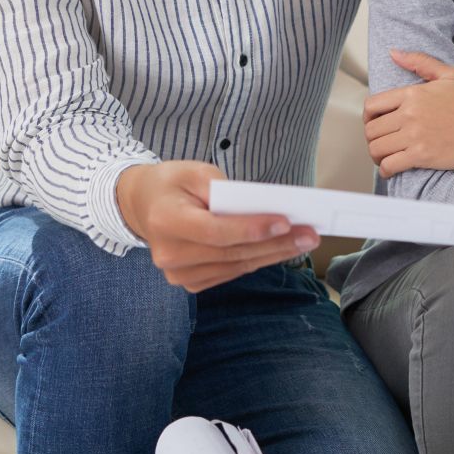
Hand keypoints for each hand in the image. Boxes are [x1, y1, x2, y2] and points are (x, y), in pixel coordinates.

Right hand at [116, 161, 318, 291]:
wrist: (142, 206)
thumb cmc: (171, 183)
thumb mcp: (192, 170)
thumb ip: (220, 187)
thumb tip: (258, 206)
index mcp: (166, 222)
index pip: (216, 231)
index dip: (252, 229)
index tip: (286, 222)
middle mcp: (170, 254)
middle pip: (232, 252)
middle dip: (276, 243)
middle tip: (310, 233)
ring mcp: (179, 274)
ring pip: (237, 265)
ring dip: (274, 254)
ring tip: (305, 240)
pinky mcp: (191, 282)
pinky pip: (231, 271)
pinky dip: (258, 259)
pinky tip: (281, 249)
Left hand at [364, 51, 453, 175]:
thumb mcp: (449, 75)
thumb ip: (420, 61)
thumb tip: (394, 53)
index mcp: (412, 94)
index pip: (372, 105)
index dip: (367, 116)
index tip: (374, 122)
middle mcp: (410, 114)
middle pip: (371, 129)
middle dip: (371, 137)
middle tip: (380, 141)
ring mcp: (415, 136)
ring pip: (377, 148)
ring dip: (376, 154)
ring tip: (384, 156)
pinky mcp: (421, 156)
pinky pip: (390, 165)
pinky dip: (385, 169)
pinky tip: (391, 168)